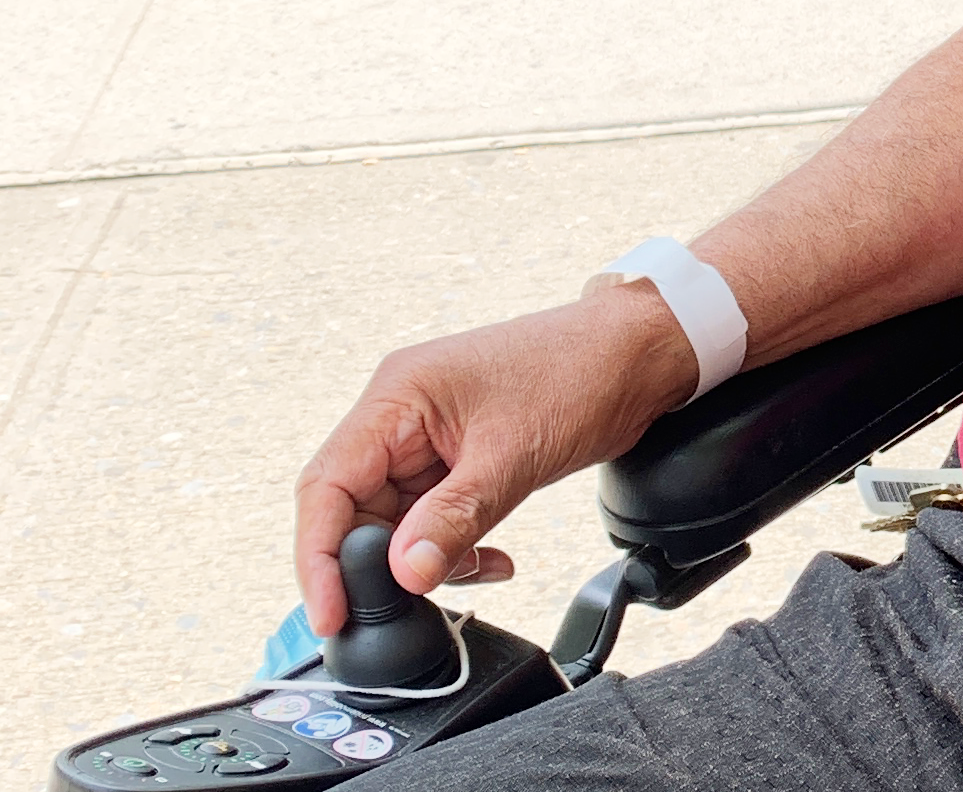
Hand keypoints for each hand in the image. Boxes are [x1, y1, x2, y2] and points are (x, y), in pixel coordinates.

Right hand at [292, 285, 695, 636]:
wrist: (642, 351)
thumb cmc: (582, 372)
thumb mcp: (513, 455)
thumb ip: (453, 519)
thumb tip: (405, 576)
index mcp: (398, 395)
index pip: (327, 486)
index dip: (318, 557)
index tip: (332, 612)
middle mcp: (402, 413)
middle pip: (354, 508)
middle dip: (375, 564)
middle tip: (399, 610)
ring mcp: (431, 434)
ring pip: (396, 517)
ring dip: (423, 557)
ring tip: (467, 574)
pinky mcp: (462, 454)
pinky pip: (434, 514)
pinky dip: (453, 544)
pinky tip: (489, 561)